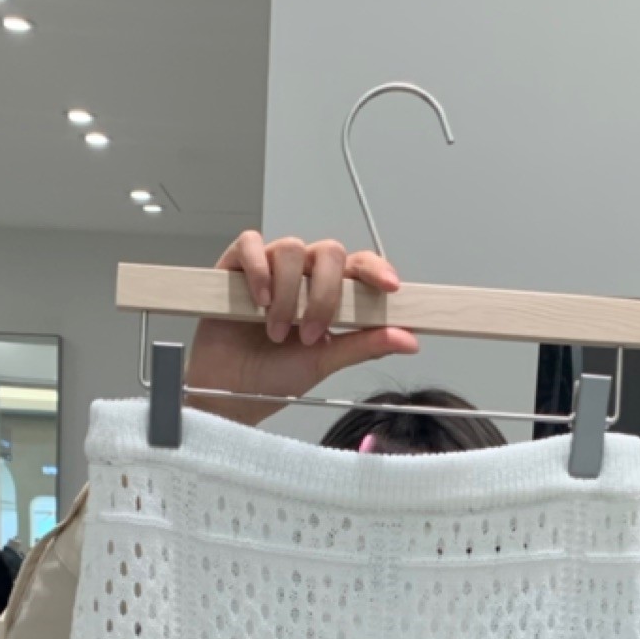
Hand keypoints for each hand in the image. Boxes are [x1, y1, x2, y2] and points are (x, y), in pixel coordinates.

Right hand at [187, 233, 420, 426]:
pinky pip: (251, 245)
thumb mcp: (326, 362)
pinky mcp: (235, 266)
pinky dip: (258, 269)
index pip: (359, 265)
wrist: (229, 393)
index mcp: (328, 292)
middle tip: (310, 334)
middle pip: (328, 252)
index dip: (376, 269)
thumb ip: (365, 345)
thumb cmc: (273, 377)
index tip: (390, 287)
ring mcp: (269, 268)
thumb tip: (410, 339)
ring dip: (287, 294)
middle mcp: (301, 275)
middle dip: (323, 293)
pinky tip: (258, 300)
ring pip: (291, 249)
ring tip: (276, 331)